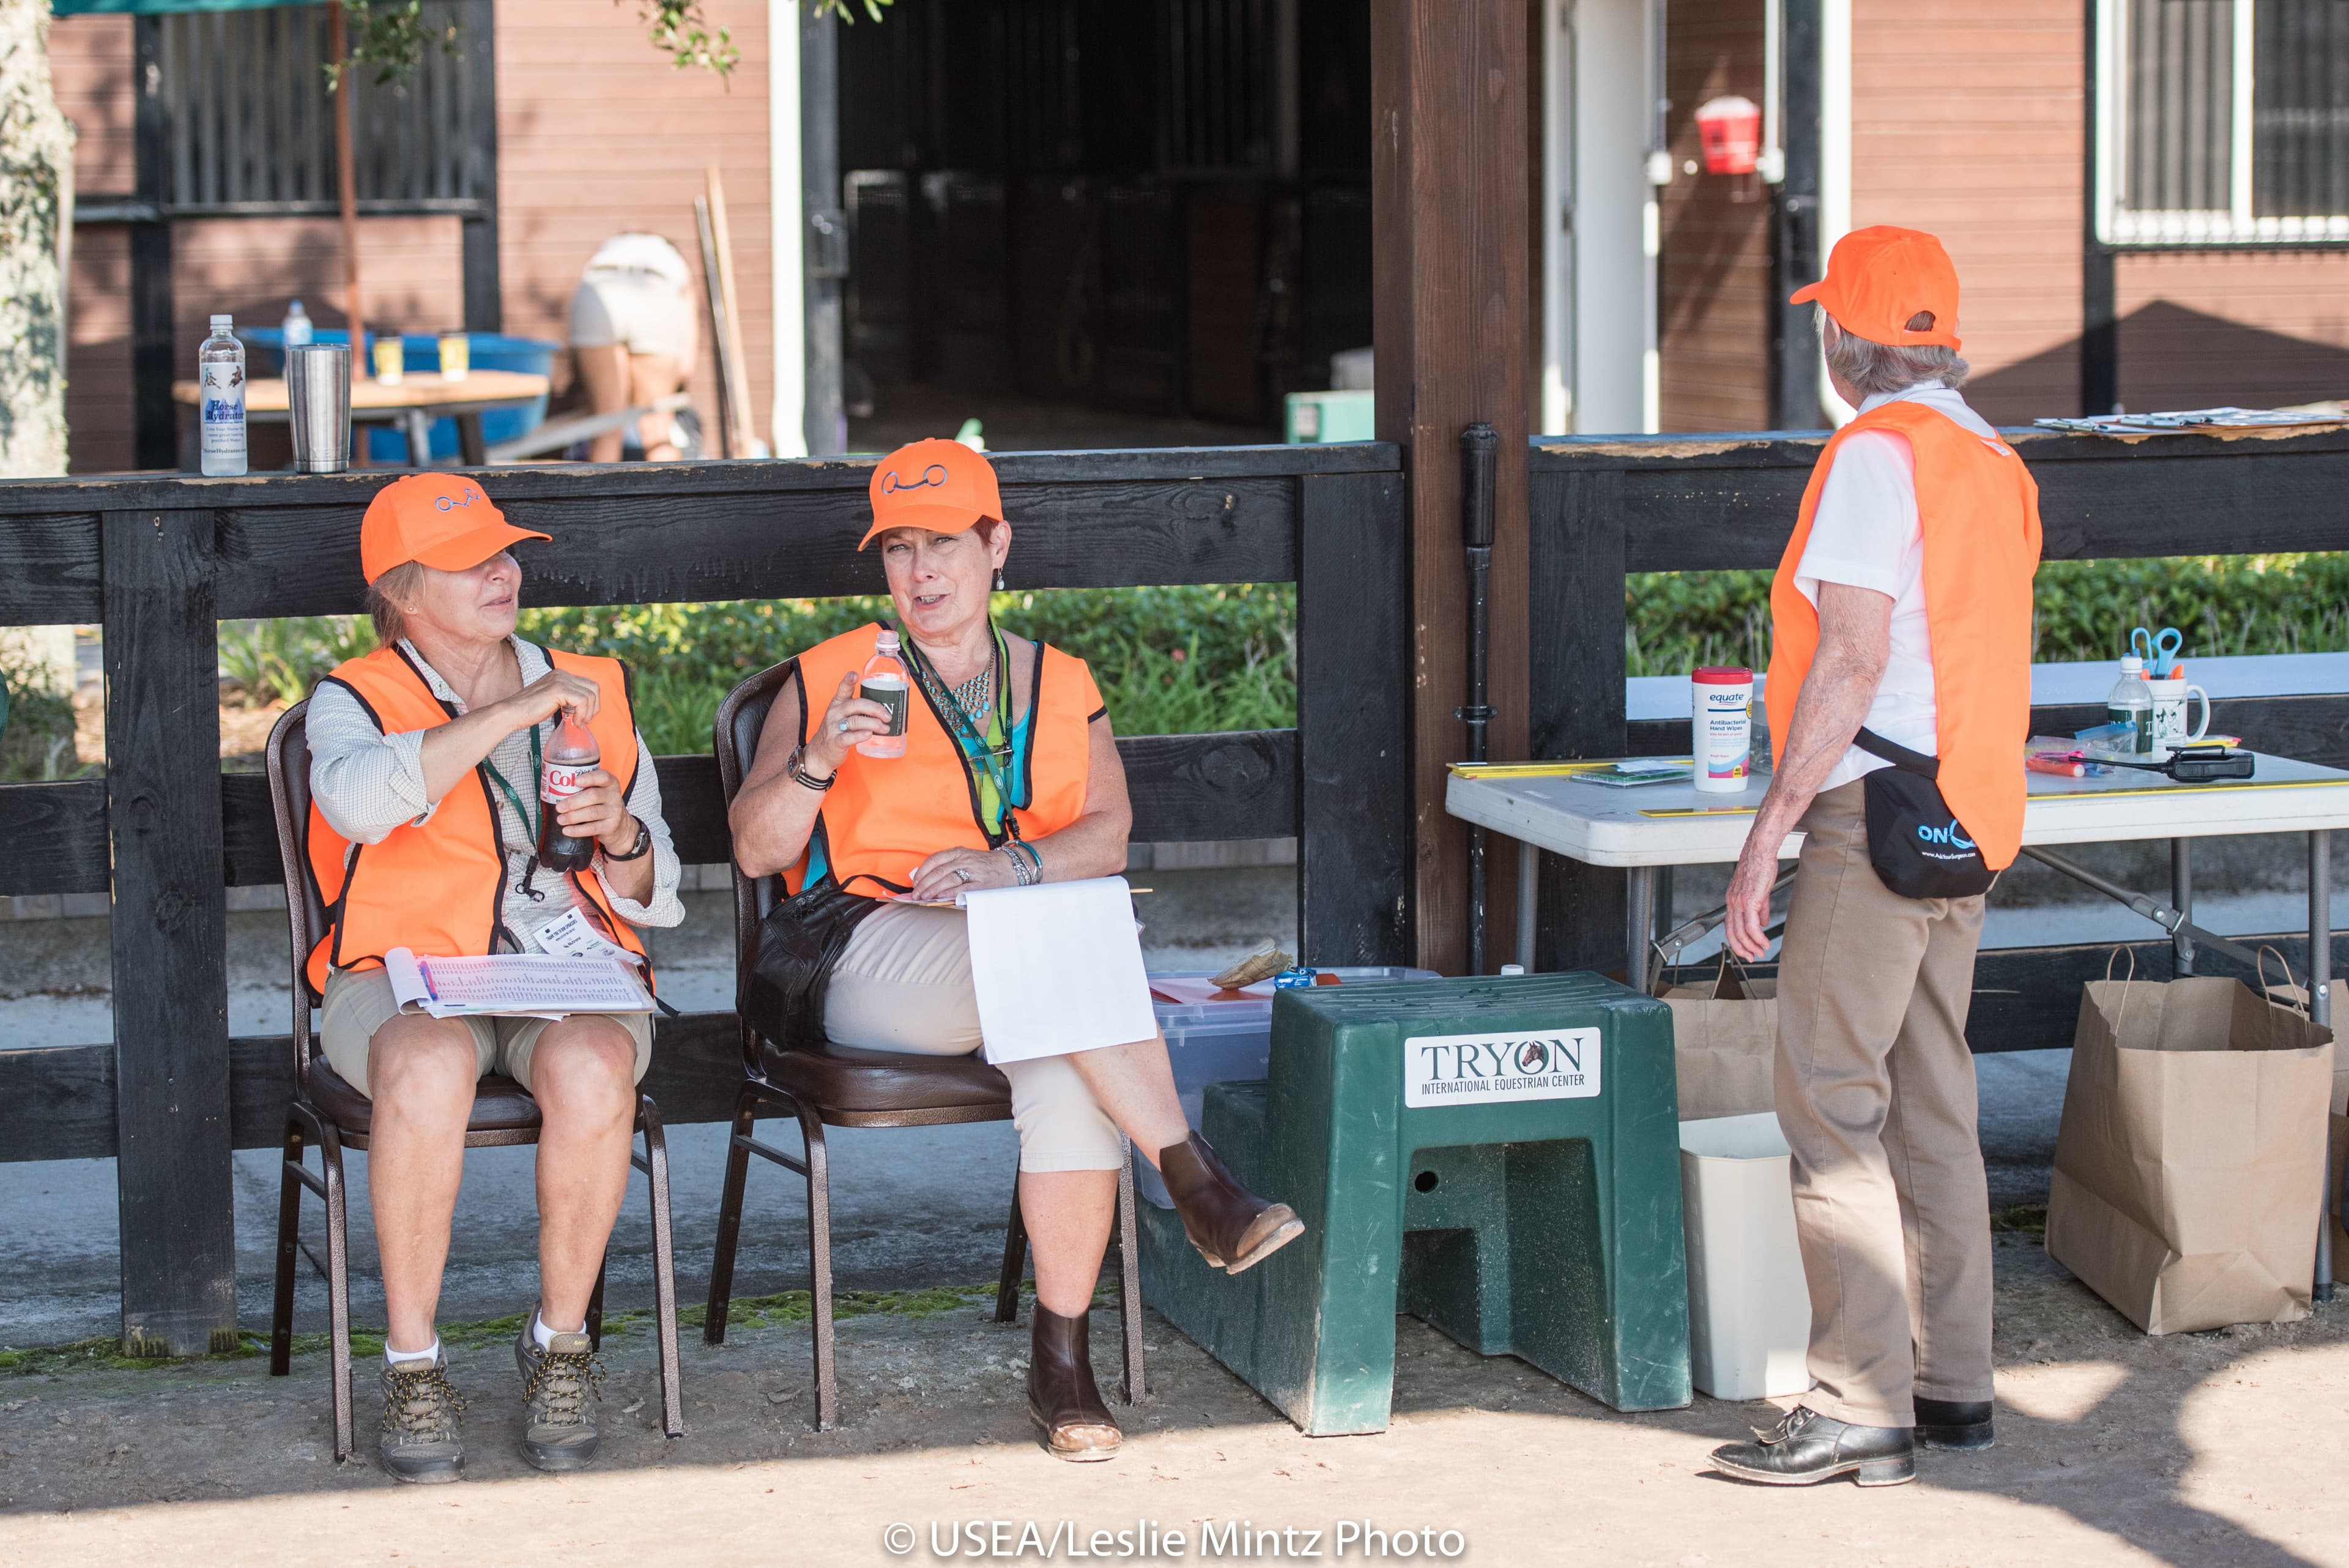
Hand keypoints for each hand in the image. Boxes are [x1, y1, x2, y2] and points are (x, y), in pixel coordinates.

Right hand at [499, 669, 600, 731]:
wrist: (513, 712)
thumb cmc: (530, 710)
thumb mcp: (553, 700)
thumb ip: (567, 698)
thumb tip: (585, 707)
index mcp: (561, 675)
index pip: (589, 685)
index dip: (592, 703)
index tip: (584, 717)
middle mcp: (562, 674)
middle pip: (594, 688)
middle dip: (594, 707)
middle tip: (585, 721)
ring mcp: (560, 680)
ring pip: (590, 695)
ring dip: (588, 713)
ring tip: (579, 723)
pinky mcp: (558, 689)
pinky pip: (582, 701)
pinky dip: (582, 714)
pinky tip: (575, 722)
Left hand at [551, 768, 635, 850]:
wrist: (620, 826)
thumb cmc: (603, 806)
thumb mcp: (600, 793)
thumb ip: (585, 789)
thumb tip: (556, 790)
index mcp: (610, 784)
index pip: (603, 777)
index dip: (589, 778)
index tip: (575, 781)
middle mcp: (614, 796)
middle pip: (593, 796)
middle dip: (573, 802)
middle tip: (559, 807)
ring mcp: (614, 812)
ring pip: (591, 813)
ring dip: (573, 816)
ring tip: (560, 819)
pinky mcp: (611, 826)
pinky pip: (592, 828)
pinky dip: (577, 830)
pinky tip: (567, 830)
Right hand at [807, 670, 899, 771]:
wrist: (820, 752)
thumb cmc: (837, 731)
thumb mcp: (843, 715)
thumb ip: (858, 710)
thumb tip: (885, 710)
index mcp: (838, 703)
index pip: (843, 689)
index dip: (848, 681)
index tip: (854, 674)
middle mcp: (835, 712)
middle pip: (857, 705)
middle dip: (875, 709)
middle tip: (888, 716)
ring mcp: (833, 727)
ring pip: (856, 721)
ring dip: (874, 724)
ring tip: (885, 728)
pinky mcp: (835, 742)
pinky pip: (849, 737)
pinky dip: (860, 735)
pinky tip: (869, 734)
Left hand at [908, 845, 1016, 900]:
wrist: (1012, 866)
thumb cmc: (986, 865)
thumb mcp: (966, 858)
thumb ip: (948, 865)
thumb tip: (923, 877)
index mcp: (959, 852)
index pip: (934, 860)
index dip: (921, 873)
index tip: (914, 883)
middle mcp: (965, 859)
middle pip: (938, 871)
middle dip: (923, 884)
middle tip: (915, 895)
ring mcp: (974, 871)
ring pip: (947, 879)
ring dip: (932, 890)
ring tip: (923, 898)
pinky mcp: (982, 884)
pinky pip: (962, 888)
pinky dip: (948, 893)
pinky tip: (939, 897)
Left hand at [1721, 841, 1780, 961]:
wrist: (1760, 851)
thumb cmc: (1759, 865)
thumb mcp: (1758, 890)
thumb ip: (1760, 908)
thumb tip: (1762, 922)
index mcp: (1732, 900)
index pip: (1730, 926)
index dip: (1737, 941)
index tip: (1747, 950)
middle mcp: (1732, 902)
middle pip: (1733, 933)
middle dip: (1742, 949)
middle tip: (1753, 957)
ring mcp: (1739, 902)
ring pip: (1742, 932)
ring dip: (1752, 945)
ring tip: (1762, 951)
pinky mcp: (1749, 900)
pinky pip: (1752, 926)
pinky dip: (1758, 938)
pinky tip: (1765, 942)